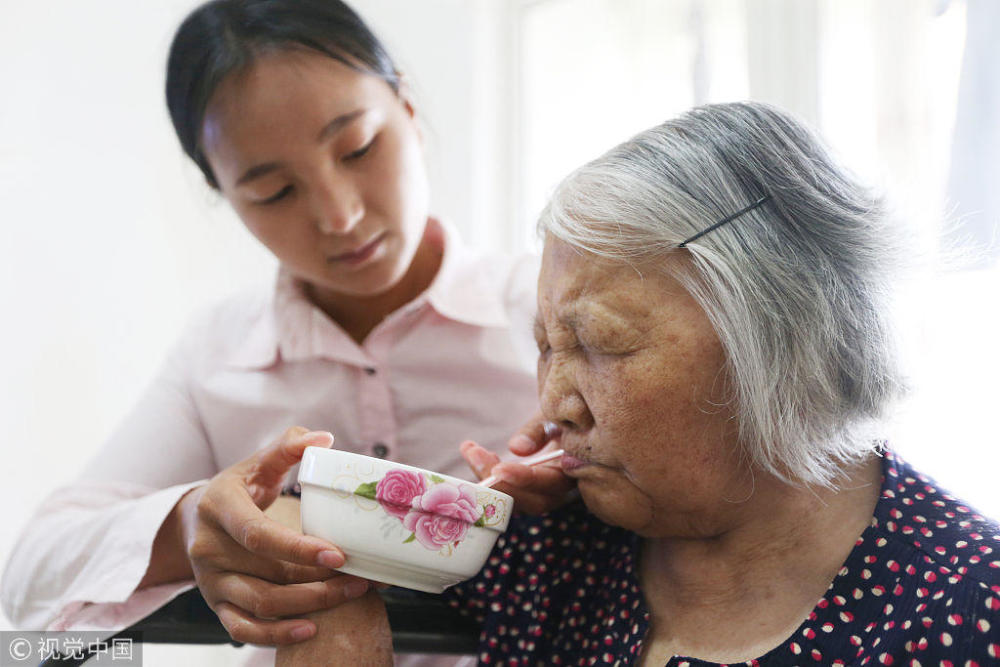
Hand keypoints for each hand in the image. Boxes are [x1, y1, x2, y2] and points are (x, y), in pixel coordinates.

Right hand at [177, 427, 371, 645]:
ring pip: (261, 605)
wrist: (195, 519)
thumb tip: (322, 439)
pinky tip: (310, 629)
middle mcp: (208, 548)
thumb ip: (289, 447)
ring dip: (309, 605)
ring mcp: (210, 580)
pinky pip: (243, 629)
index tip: (338, 555)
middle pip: (267, 575)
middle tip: (360, 578)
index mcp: (218, 507)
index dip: (298, 549)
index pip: (258, 535)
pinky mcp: (215, 604)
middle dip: (318, 582)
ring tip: (349, 594)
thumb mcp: (258, 463)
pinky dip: (276, 635)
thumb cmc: (239, 489)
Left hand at [460, 415, 575, 514]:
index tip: (499, 469)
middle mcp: (563, 488)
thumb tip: (516, 448)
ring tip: (470, 450)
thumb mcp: (555, 413)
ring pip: (517, 499)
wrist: (572, 416)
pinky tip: (474, 452)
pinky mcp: (530, 489)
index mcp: (577, 469)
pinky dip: (488, 474)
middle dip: (499, 484)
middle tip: (475, 456)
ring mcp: (546, 492)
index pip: (550, 483)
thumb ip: (539, 430)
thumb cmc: (565, 411)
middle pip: (532, 500)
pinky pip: (509, 491)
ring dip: (489, 478)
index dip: (524, 479)